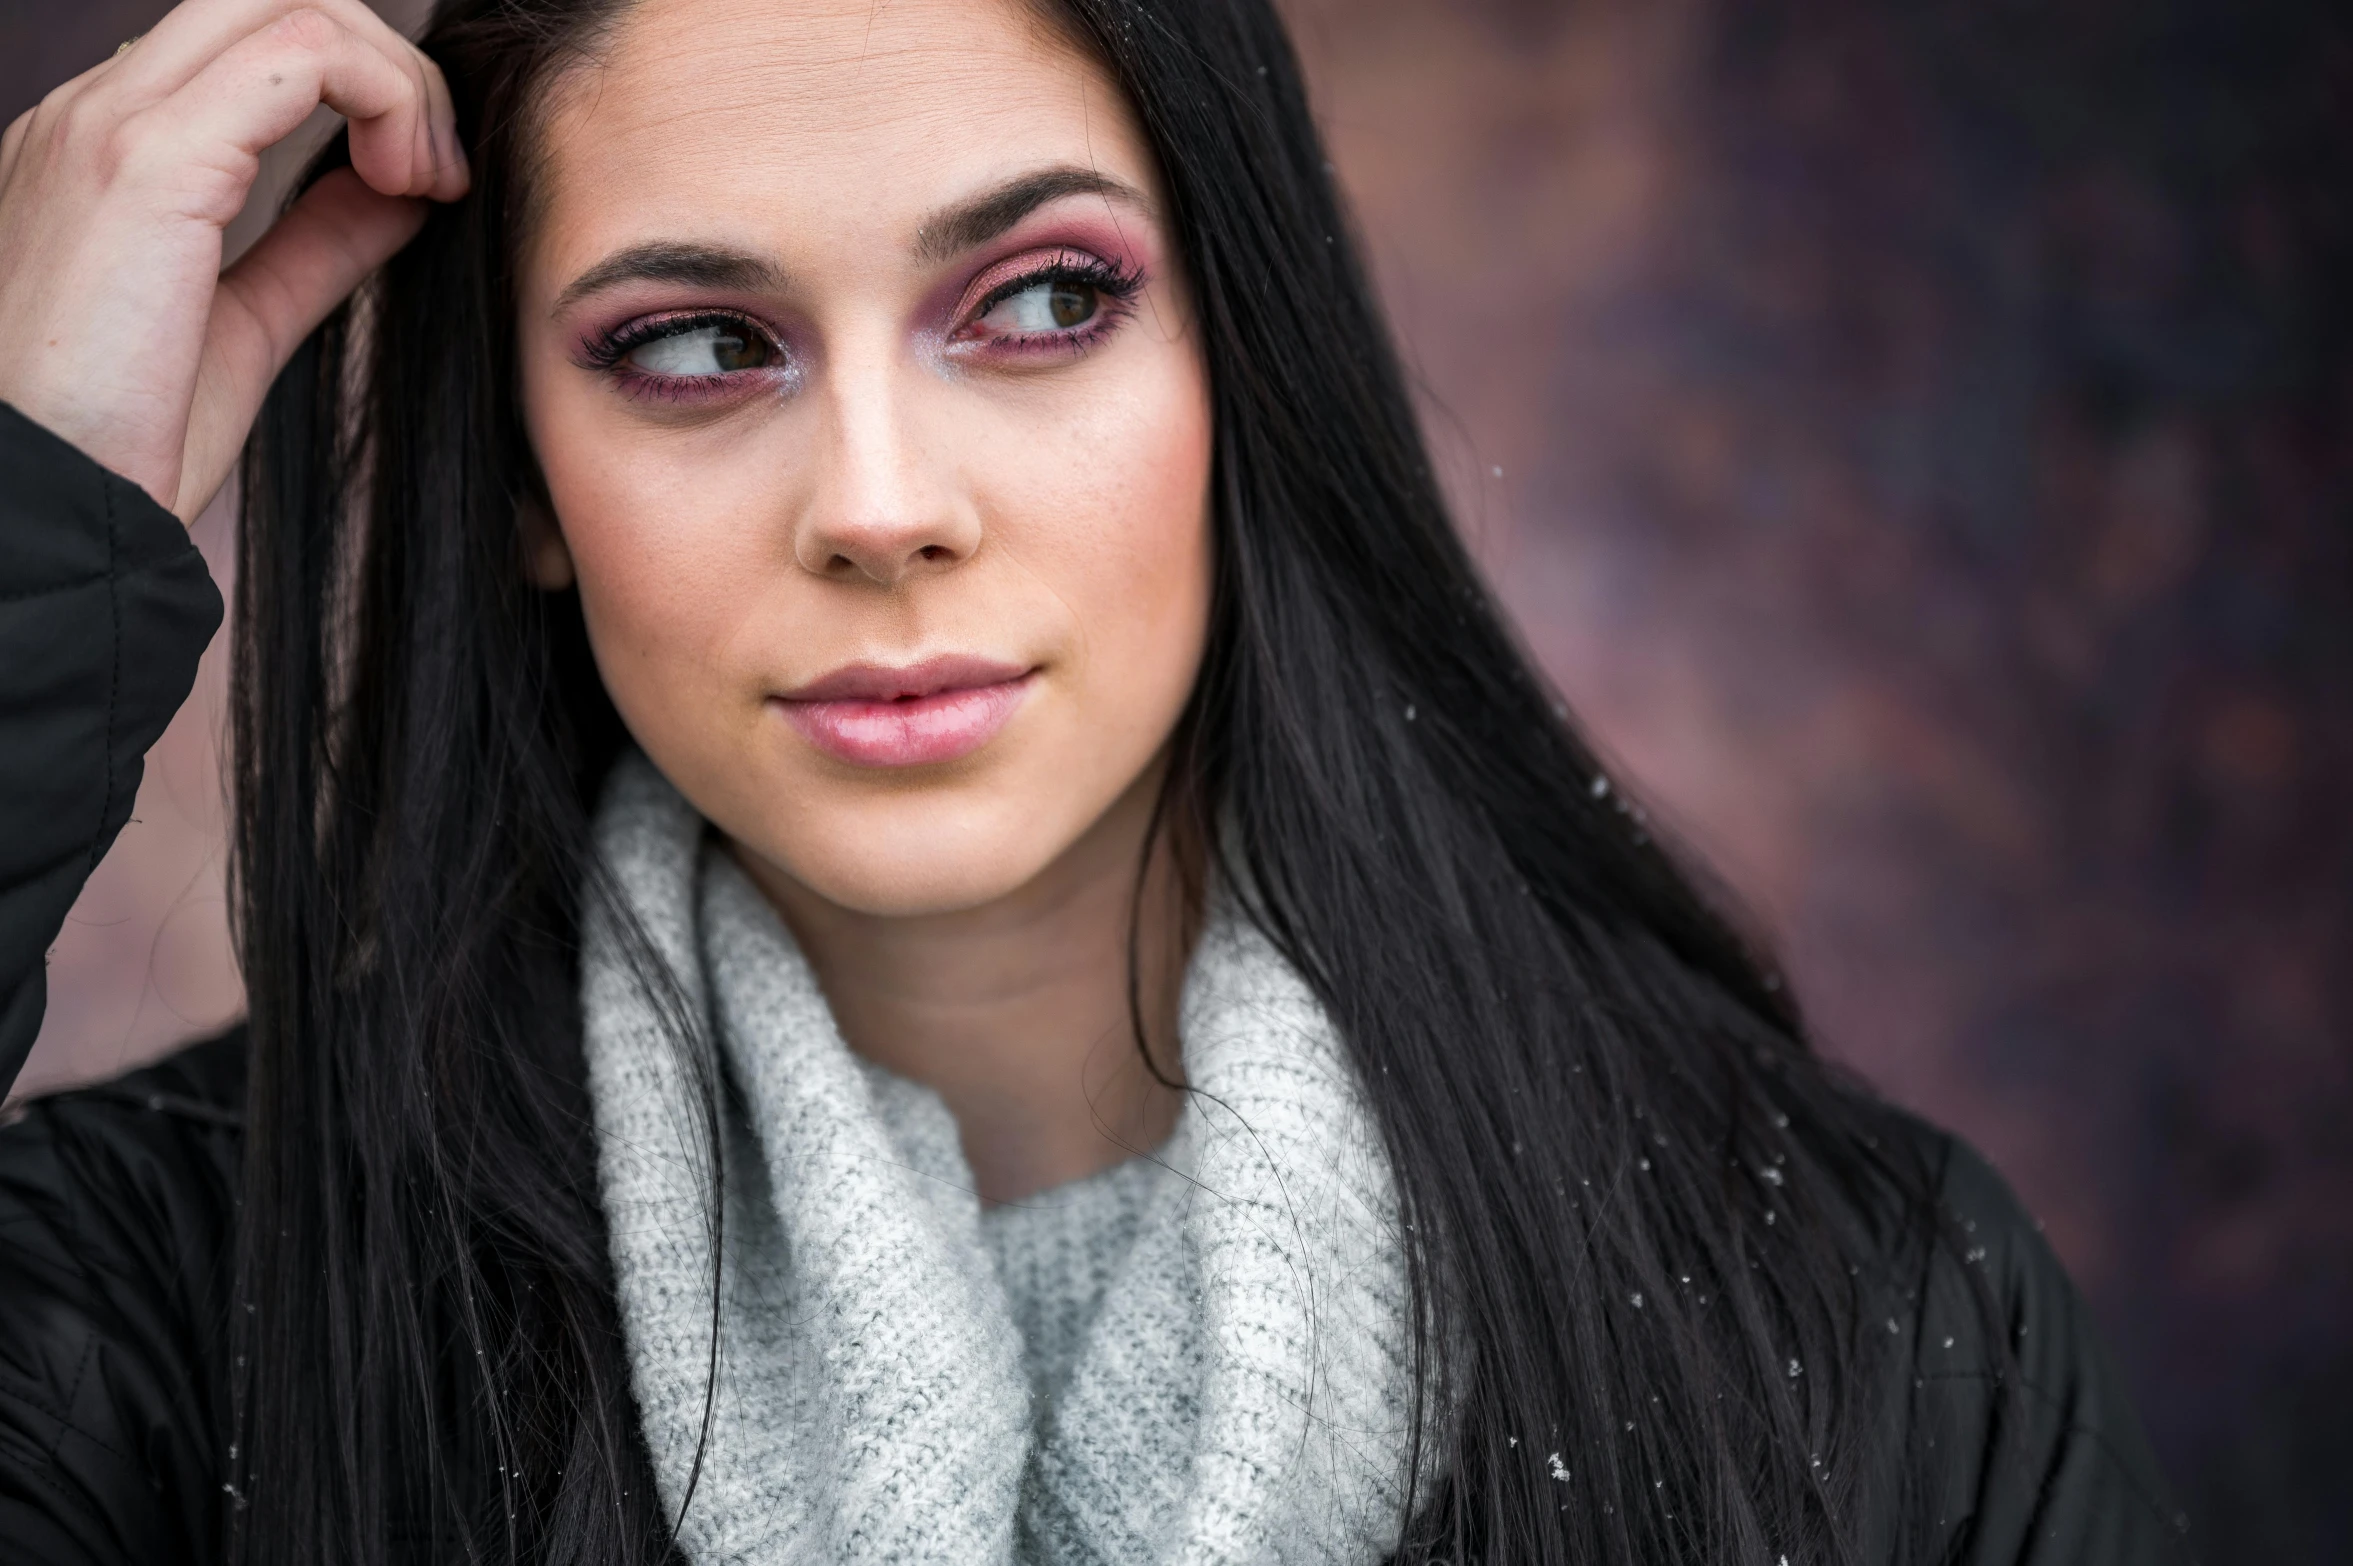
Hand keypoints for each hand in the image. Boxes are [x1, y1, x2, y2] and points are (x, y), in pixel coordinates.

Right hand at [0, 0, 466, 521]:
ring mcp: (110, 124)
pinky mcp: (145, 160)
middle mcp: (94, 112)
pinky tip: (408, 183)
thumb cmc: (122, 442)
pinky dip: (384, 98)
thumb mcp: (242, 322)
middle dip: (382, 62)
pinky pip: (299, 56)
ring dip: (393, 79)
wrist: (51, 508)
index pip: (246, 46)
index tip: (421, 182)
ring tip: (429, 180)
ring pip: (288, 5)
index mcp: (105, 147)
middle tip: (438, 171)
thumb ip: (312, 245)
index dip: (358, 87)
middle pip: (268, 0)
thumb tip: (397, 198)